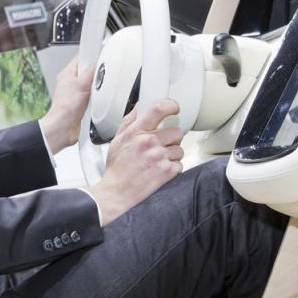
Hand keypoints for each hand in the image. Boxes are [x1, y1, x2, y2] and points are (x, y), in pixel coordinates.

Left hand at [39, 55, 93, 153]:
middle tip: (99, 77)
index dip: (91, 56)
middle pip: (88, 71)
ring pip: (91, 84)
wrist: (63, 128)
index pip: (81, 57)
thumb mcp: (81, 85)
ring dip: (96, 87)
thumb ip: (90, 72)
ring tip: (96, 91)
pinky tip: (96, 101)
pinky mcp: (81, 103)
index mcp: (67, 73)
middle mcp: (70, 82)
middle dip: (96, 74)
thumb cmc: (65, 108)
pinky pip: (92, 95)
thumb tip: (97, 63)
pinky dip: (96, 97)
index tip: (101, 56)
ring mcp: (75, 93)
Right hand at [85, 99, 183, 224]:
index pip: (158, 108)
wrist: (117, 192)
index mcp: (136, 132)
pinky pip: (179, 165)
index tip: (175, 108)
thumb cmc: (117, 168)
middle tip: (162, 147)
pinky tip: (160, 171)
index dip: (171, 105)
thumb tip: (139, 107)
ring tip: (158, 161)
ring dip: (172, 155)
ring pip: (180, 149)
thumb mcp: (118, 140)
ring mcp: (159, 157)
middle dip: (171, 139)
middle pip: (176, 132)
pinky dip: (172, 169)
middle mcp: (149, 142)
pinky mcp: (167, 171)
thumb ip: (129, 122)